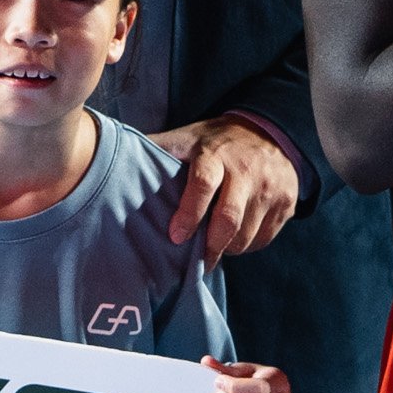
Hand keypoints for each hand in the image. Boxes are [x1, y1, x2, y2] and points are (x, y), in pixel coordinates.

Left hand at [153, 116, 304, 258]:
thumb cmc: (215, 143)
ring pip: (247, 235)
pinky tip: (235, 238)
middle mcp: (247, 170)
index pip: (203, 185)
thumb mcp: (186, 139)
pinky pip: (264, 238)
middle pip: (229, 218)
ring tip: (213, 247)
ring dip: (227, 248)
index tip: (176, 235)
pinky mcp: (287, 202)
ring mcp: (271, 187)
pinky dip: (247, 246)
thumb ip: (156, 151)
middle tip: (197, 260)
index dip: (189, 213)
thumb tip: (104, 154)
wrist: (269, 132)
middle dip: (210, 245)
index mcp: (216, 154)